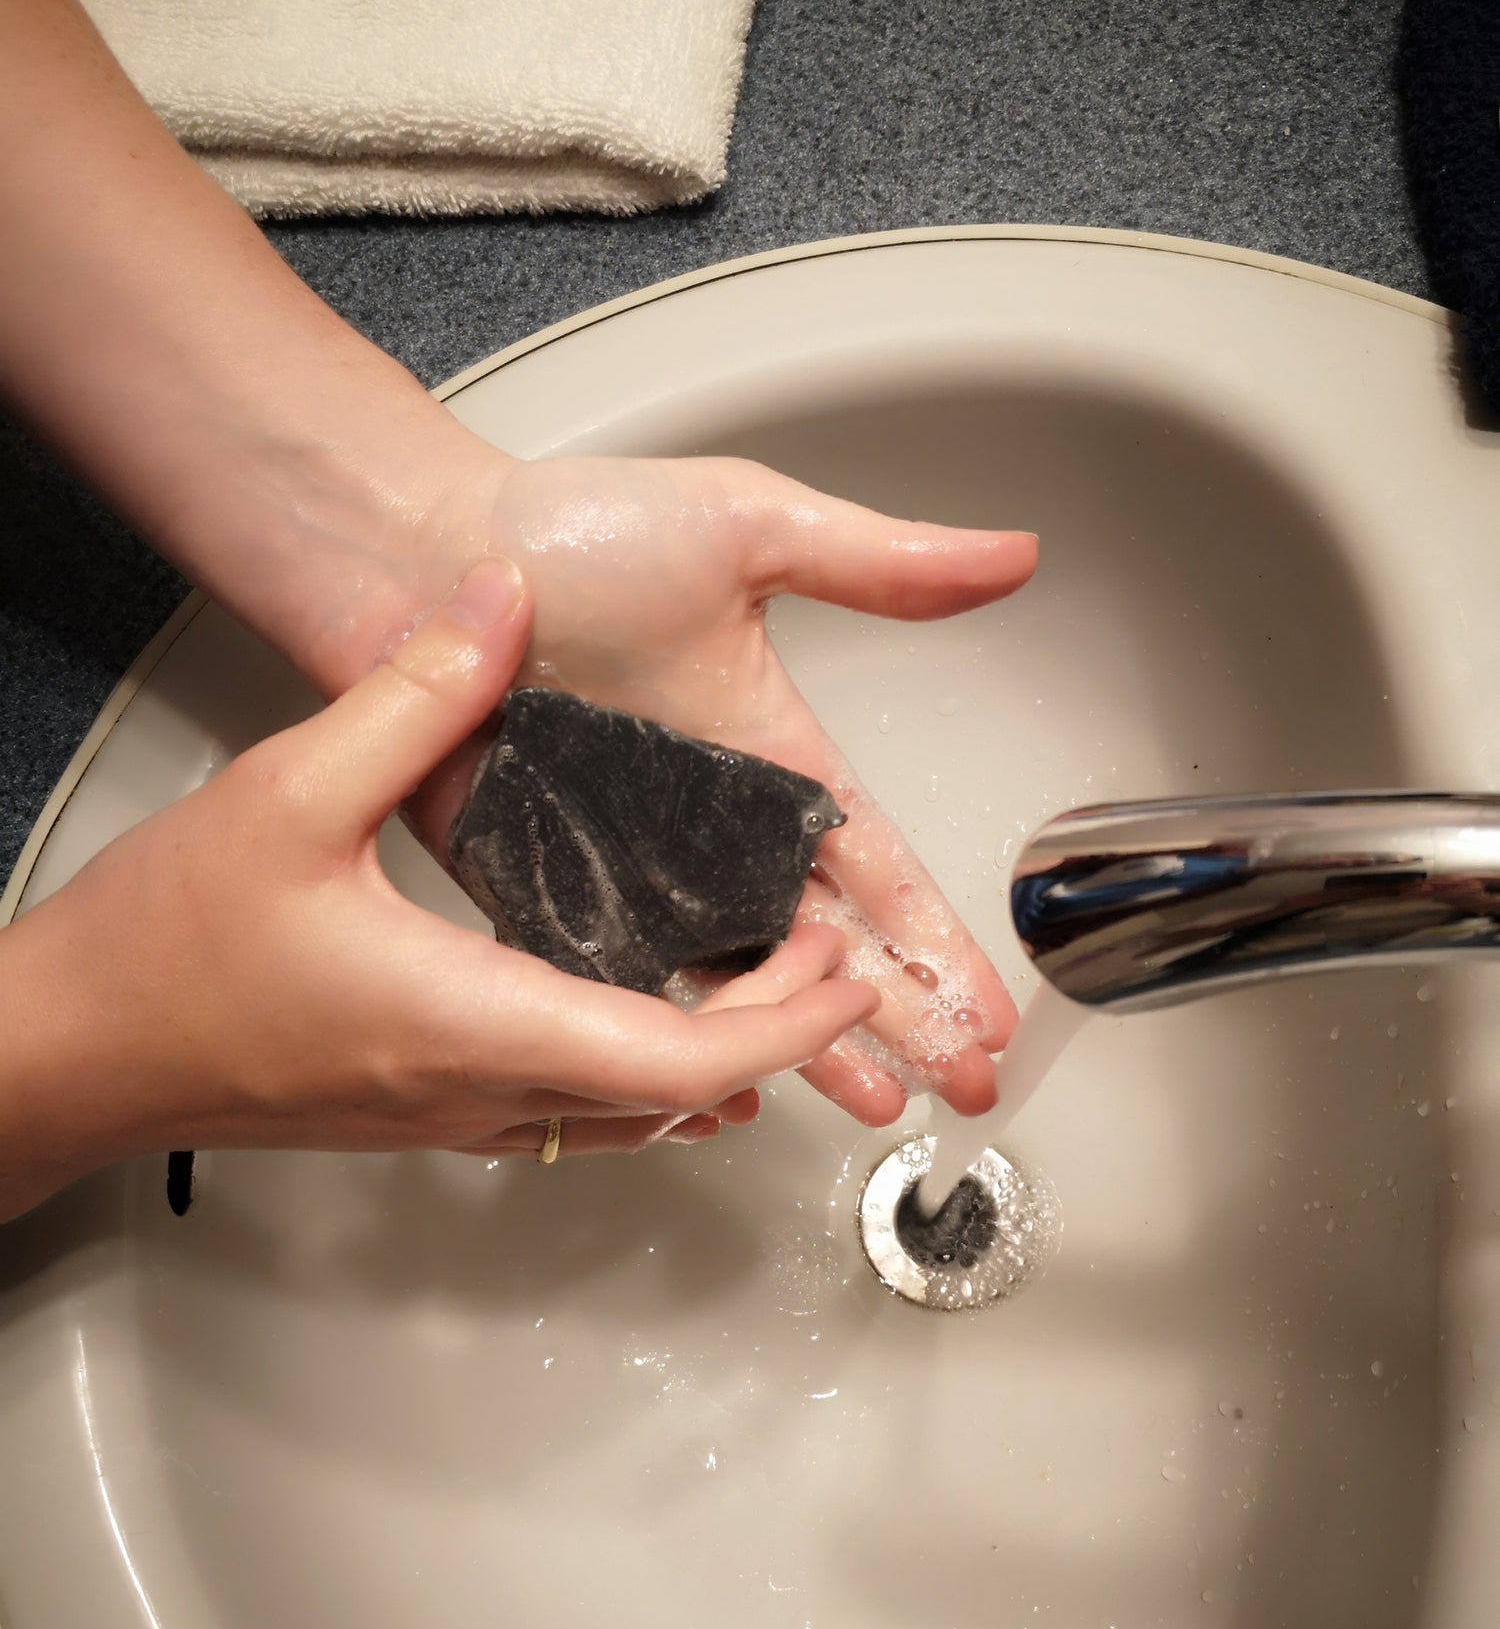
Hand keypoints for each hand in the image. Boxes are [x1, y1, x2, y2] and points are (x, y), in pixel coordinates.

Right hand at [0, 561, 877, 1223]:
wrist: (77, 1048)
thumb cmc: (166, 948)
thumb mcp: (287, 791)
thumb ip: (410, 695)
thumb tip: (497, 608)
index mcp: (470, 1020)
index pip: (676, 1059)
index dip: (783, 1024)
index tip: (839, 971)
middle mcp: (479, 1090)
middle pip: (677, 1097)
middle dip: (776, 1034)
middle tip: (829, 958)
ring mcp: (455, 1118)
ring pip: (631, 1118)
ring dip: (716, 1060)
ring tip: (768, 982)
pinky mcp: (427, 1115)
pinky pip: (575, 1116)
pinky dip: (646, 1079)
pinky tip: (655, 1033)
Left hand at [395, 449, 1038, 1126]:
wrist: (420, 554)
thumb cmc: (574, 529)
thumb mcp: (750, 525)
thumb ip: (877, 562)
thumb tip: (1010, 555)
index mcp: (771, 760)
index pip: (878, 870)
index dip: (938, 941)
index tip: (990, 1007)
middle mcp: (711, 831)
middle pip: (828, 947)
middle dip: (904, 1018)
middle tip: (965, 1086)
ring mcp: (633, 873)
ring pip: (737, 985)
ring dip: (807, 1046)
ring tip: (875, 1104)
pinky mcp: (547, 897)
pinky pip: (623, 984)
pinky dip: (672, 1038)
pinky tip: (718, 1084)